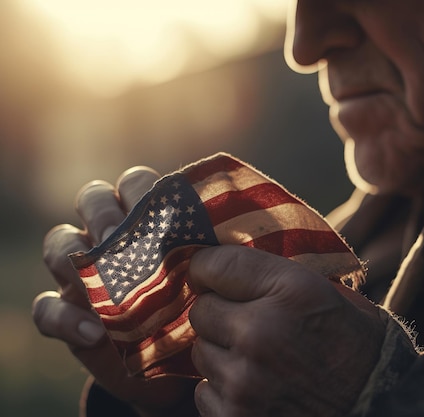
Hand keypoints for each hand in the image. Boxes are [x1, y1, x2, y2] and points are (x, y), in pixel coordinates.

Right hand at [32, 167, 197, 416]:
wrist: (177, 362)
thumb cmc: (199, 307)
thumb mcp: (212, 279)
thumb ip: (219, 253)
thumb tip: (245, 229)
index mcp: (146, 221)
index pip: (133, 183)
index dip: (141, 188)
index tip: (161, 211)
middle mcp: (110, 238)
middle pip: (92, 199)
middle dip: (103, 213)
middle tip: (121, 239)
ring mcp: (84, 274)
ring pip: (59, 243)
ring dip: (75, 257)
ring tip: (104, 282)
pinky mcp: (68, 316)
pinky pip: (46, 308)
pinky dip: (65, 318)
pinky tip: (95, 334)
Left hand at [188, 245, 384, 416]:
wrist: (379, 404)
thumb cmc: (357, 347)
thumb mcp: (330, 293)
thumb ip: (277, 276)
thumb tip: (227, 264)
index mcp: (292, 291)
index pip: (217, 264)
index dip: (208, 267)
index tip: (209, 273)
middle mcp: (263, 332)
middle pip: (201, 309)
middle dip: (219, 312)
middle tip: (244, 320)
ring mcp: (245, 380)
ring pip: (201, 351)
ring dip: (222, 351)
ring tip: (257, 357)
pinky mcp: (235, 416)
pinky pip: (204, 391)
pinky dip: (224, 388)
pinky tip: (257, 386)